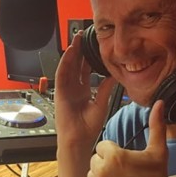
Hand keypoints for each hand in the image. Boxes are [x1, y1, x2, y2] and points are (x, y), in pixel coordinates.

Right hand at [54, 31, 117, 149]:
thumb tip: (115, 75)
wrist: (79, 140)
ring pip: (68, 67)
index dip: (89, 58)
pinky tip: (70, 52)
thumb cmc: (89, 127)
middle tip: (84, 36)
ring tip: (76, 39)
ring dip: (71, 53)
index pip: (85, 70)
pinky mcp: (60, 92)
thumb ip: (106, 88)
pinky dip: (65, 63)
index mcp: (83, 92)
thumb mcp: (101, 103)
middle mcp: (74, 89)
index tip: (94, 46)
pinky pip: (61, 74)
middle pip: (76, 65)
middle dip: (79, 51)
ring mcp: (66, 90)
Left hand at [85, 100, 175, 176]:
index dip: (114, 153)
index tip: (125, 161)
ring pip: (92, 175)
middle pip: (95, 159)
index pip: (103, 146)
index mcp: (114, 156)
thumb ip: (156, 125)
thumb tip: (159, 103)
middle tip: (123, 173)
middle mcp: (102, 170)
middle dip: (106, 164)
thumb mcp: (158, 150)